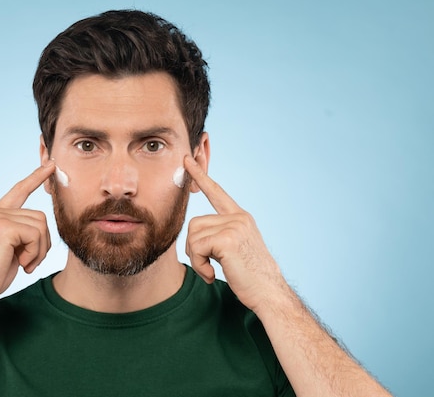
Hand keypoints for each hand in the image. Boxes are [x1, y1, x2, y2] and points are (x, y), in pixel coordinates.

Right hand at [0, 162, 55, 306]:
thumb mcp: (10, 249)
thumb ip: (22, 233)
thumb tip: (42, 227)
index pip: (19, 190)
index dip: (36, 177)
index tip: (50, 164)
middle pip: (40, 217)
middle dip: (42, 243)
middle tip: (30, 262)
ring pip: (40, 225)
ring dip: (39, 250)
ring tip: (25, 264)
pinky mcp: (3, 227)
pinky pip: (36, 234)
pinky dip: (35, 253)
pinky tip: (21, 264)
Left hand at [183, 156, 286, 312]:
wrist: (269, 294)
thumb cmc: (250, 277)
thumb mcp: (235, 249)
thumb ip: (219, 234)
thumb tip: (194, 233)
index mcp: (240, 218)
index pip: (217, 192)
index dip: (200, 176)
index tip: (186, 160)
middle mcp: (239, 217)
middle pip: (194, 223)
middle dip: (193, 248)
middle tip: (207, 265)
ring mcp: (235, 226)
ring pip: (193, 236)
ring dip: (196, 259)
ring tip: (212, 271)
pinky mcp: (228, 239)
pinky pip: (196, 248)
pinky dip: (199, 265)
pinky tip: (212, 274)